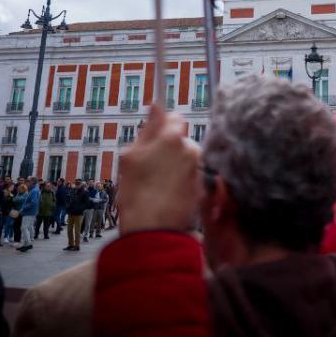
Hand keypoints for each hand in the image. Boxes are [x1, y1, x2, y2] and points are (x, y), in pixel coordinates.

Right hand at [117, 106, 201, 233]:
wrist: (153, 230)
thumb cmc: (136, 193)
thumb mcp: (131, 158)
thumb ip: (147, 130)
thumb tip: (156, 106)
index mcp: (172, 138)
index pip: (175, 118)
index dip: (164, 127)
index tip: (154, 138)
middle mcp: (191, 150)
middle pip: (182, 140)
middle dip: (170, 148)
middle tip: (152, 167)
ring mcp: (199, 169)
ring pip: (187, 158)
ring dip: (177, 165)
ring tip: (160, 184)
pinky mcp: (204, 187)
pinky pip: (192, 176)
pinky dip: (183, 181)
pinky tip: (169, 194)